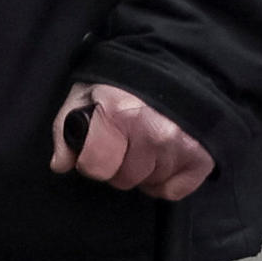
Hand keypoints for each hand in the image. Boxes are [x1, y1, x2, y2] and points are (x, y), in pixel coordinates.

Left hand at [53, 80, 214, 202]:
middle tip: (122, 145)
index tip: (95, 150)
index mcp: (119, 114)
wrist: (177, 69)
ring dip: (141, 172)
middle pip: (123, 179)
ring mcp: (181, 146)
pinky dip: (164, 183)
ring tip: (142, 146)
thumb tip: (60, 164)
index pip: (96, 166)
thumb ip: (66, 129)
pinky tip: (159, 161)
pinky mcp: (201, 157)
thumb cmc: (123, 84)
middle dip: (116, 167)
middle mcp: (153, 132)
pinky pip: (172, 191)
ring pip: (147, 184)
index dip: (89, 162)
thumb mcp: (85, 94)